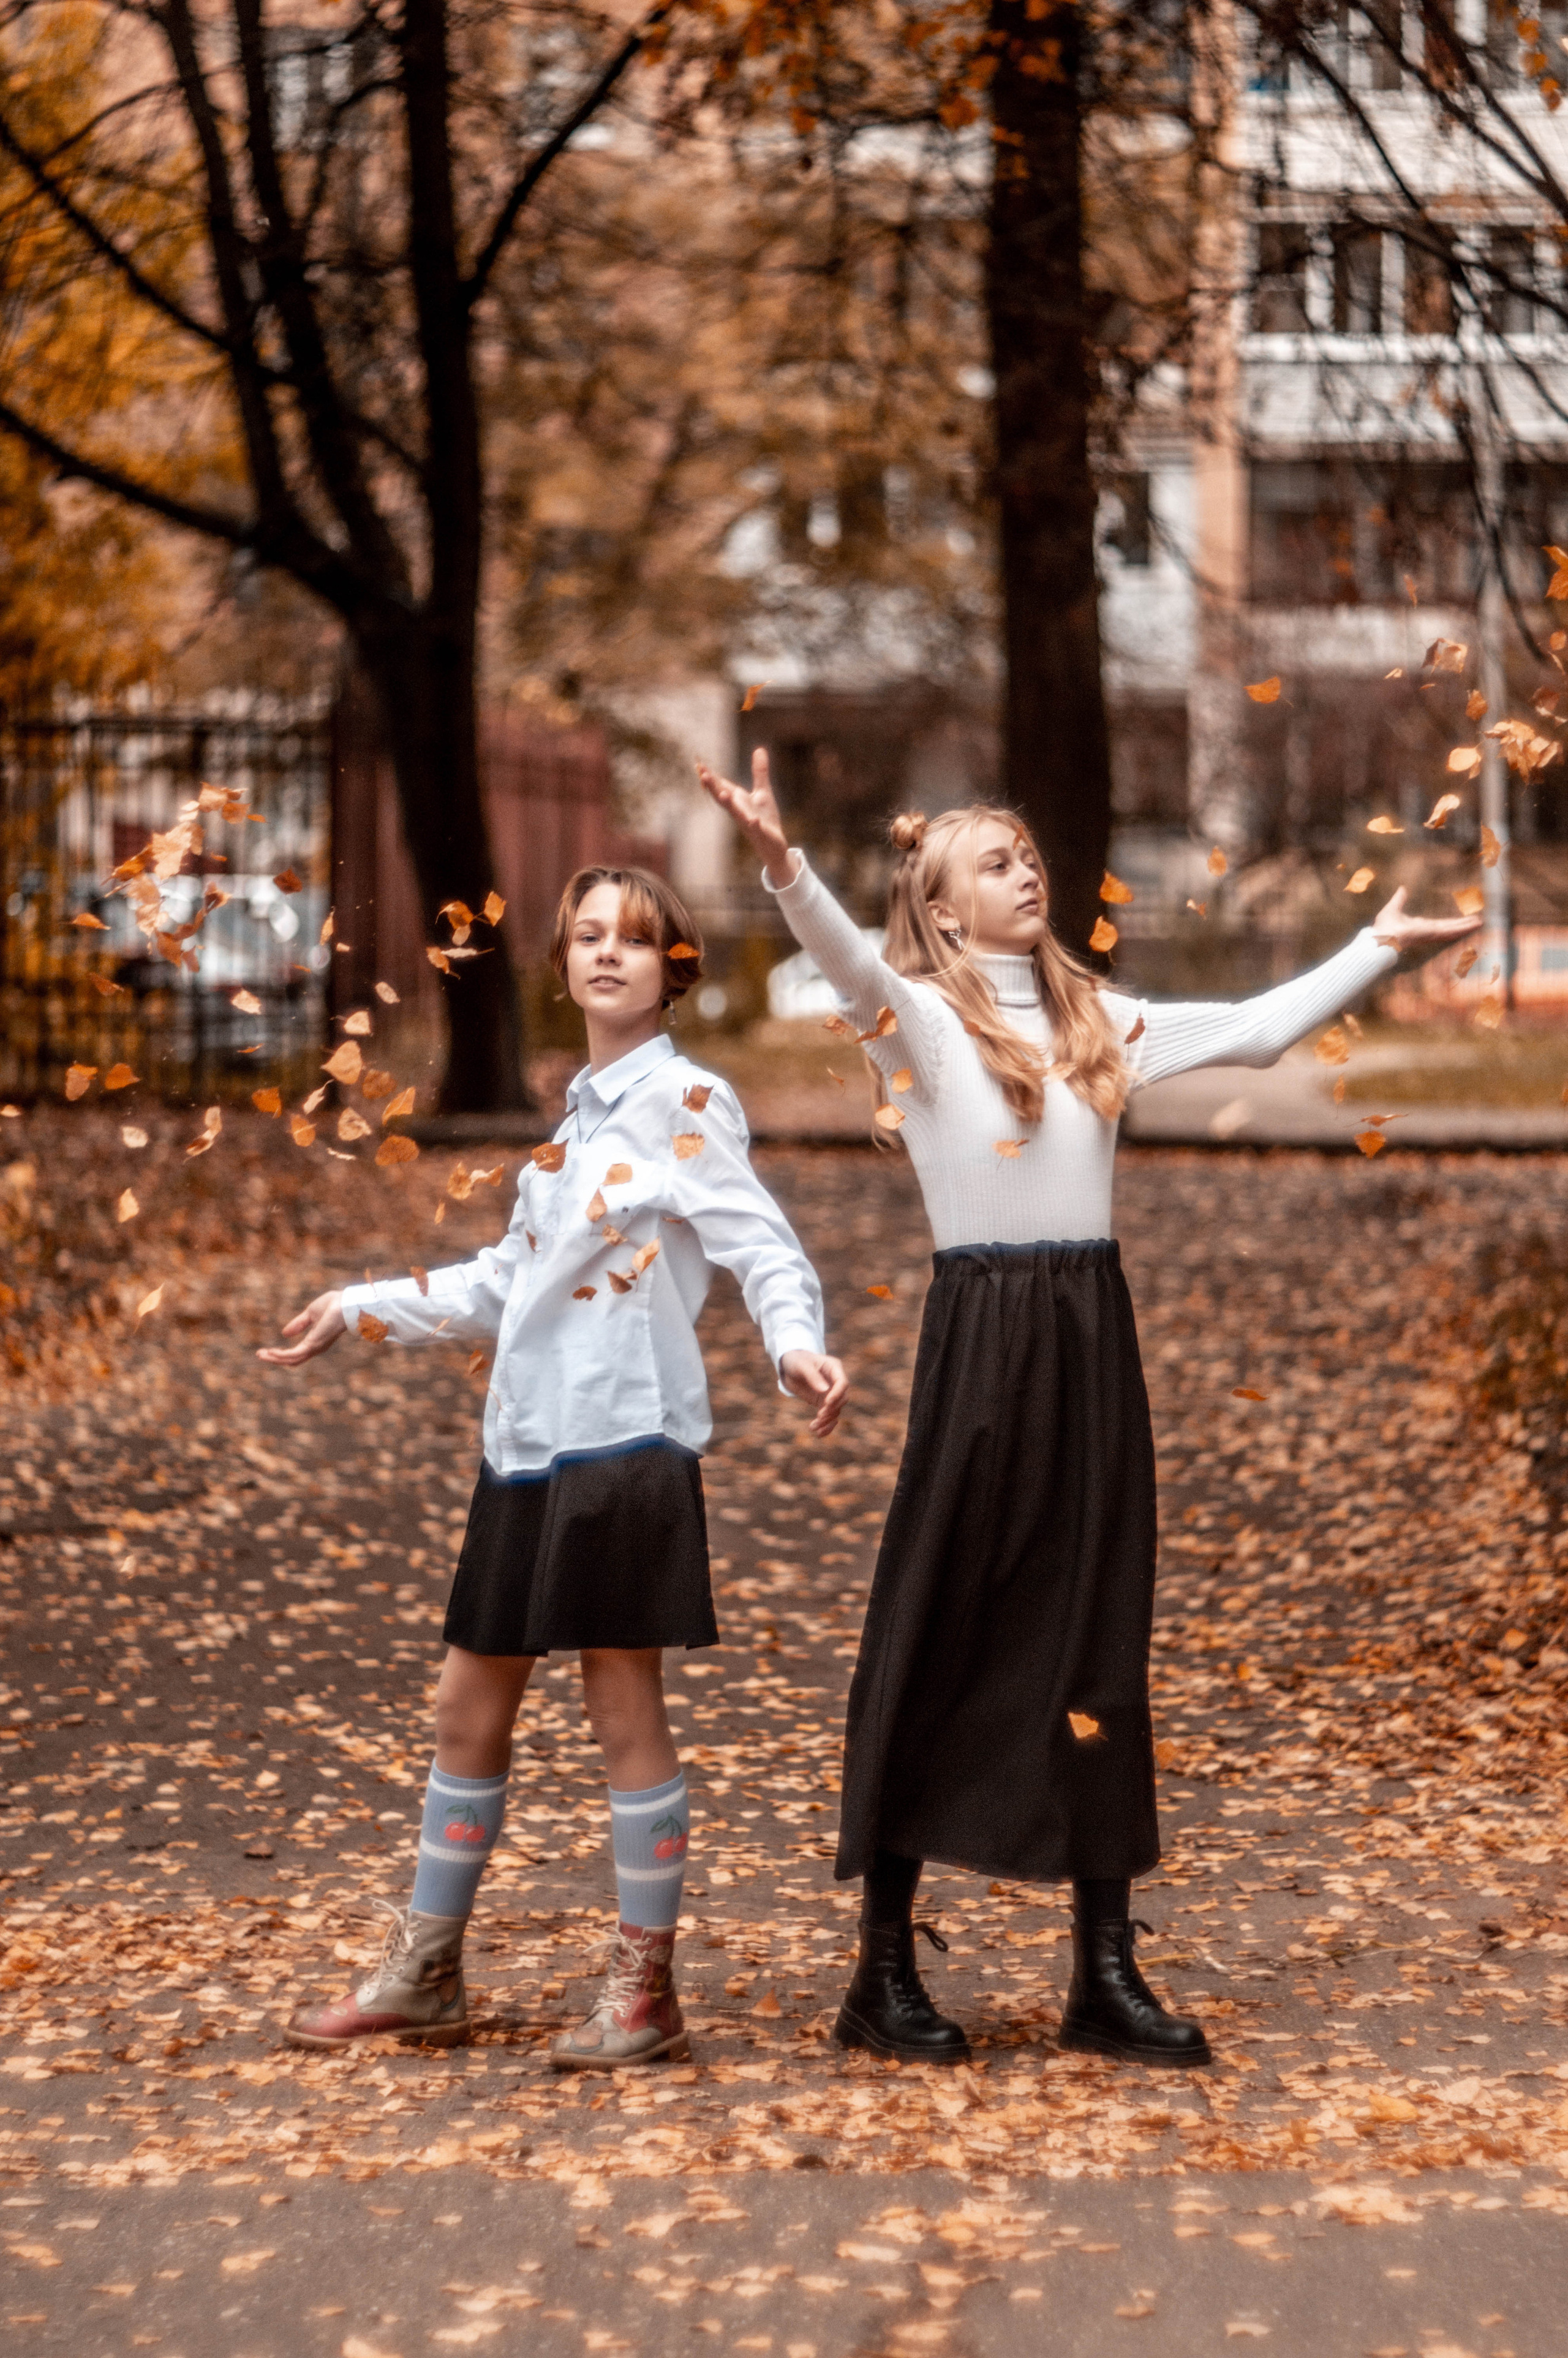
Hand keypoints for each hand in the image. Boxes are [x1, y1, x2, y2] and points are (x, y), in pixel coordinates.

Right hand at [256, 1289, 346, 1366]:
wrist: (345, 1303)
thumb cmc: (333, 1305)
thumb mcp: (311, 1314)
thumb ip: (299, 1324)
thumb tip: (284, 1334)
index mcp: (316, 1341)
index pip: (297, 1353)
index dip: (281, 1354)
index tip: (267, 1350)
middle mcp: (316, 1348)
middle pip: (292, 1360)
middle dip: (275, 1359)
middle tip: (260, 1354)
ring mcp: (315, 1348)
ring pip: (291, 1360)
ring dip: (274, 1358)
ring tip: (260, 1354)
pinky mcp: (312, 1345)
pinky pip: (293, 1355)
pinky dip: (280, 1356)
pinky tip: (270, 1352)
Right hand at [695, 749, 797, 889]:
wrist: (773, 845)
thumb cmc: (765, 819)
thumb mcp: (763, 791)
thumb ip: (760, 771)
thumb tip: (759, 749)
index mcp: (737, 800)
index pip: (721, 785)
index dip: (710, 776)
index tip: (698, 764)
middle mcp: (738, 810)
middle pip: (723, 797)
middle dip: (713, 786)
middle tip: (702, 774)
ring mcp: (747, 822)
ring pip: (735, 812)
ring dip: (728, 804)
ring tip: (723, 794)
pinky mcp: (760, 832)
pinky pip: (755, 828)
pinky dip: (753, 823)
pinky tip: (752, 819)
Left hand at [779, 1350, 848, 1437]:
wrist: (788, 1366)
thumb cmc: (796, 1360)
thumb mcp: (801, 1365)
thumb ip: (812, 1376)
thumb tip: (824, 1390)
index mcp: (834, 1368)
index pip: (842, 1383)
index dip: (837, 1394)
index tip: (826, 1403)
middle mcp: (835, 1382)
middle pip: (842, 1399)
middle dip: (831, 1409)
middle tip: (819, 1416)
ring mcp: (830, 1393)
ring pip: (836, 1411)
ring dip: (827, 1421)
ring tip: (813, 1427)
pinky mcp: (823, 1403)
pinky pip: (829, 1416)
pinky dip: (826, 1426)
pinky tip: (818, 1433)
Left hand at [1371, 885, 1484, 952]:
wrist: (1381, 937)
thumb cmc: (1383, 926)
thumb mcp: (1393, 908)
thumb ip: (1400, 899)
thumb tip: (1402, 888)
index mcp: (1420, 926)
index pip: (1440, 925)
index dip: (1452, 923)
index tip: (1461, 921)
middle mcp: (1428, 932)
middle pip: (1450, 927)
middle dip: (1463, 924)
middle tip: (1478, 921)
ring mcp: (1431, 933)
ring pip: (1452, 929)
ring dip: (1466, 926)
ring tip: (1480, 923)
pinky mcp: (1431, 933)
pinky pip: (1449, 930)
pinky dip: (1460, 928)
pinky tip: (1471, 926)